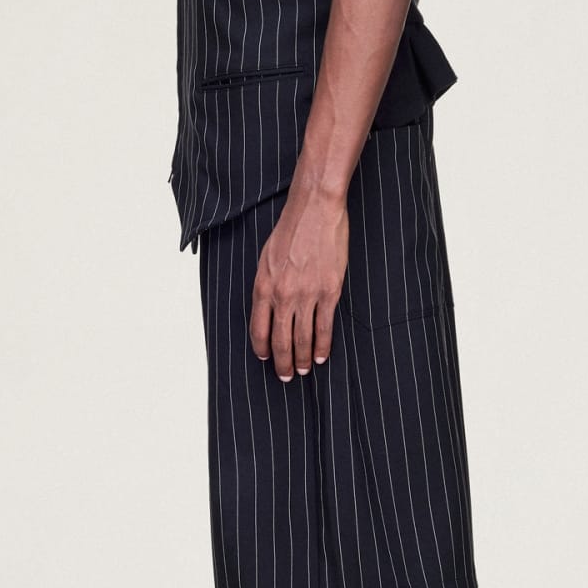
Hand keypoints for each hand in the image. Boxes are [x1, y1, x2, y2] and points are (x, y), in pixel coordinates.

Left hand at [251, 188, 349, 379]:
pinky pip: (324, 326)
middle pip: (281, 340)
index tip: (266, 359)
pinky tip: (320, 356)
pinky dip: (321, 345)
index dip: (263, 349)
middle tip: (285, 376)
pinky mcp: (329, 291)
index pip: (259, 329)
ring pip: (302, 338)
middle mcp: (282, 295)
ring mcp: (307, 295)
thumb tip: (268, 310)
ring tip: (303, 370)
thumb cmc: (290, 230)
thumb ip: (266, 286)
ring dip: (302, 359)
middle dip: (282, 363)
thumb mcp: (266, 258)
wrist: (315, 210)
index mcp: (263, 287)